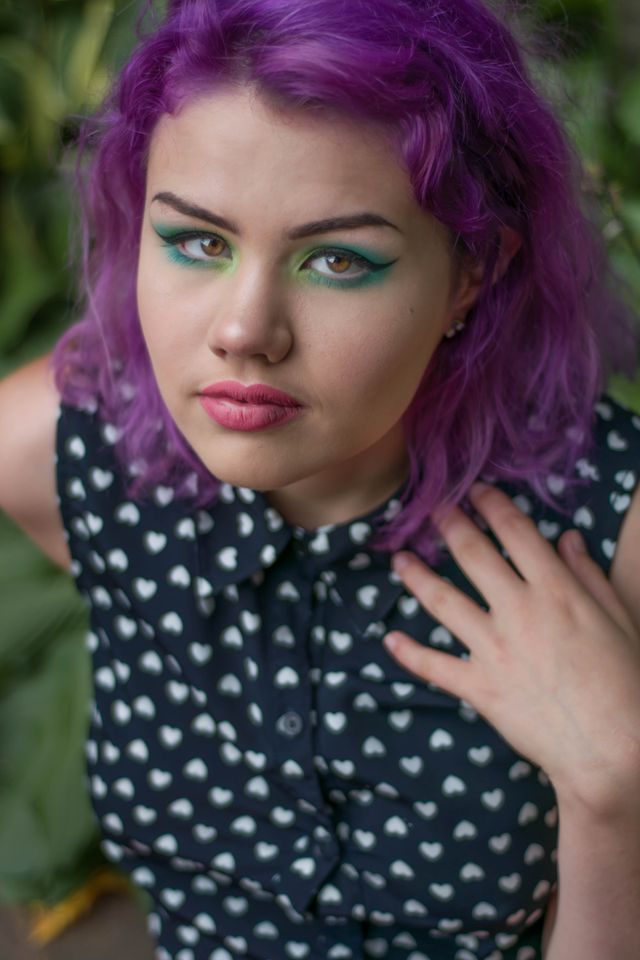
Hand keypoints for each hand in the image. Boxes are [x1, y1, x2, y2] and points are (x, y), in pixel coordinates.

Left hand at [383, 482, 639, 817]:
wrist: (613, 750)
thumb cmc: (626, 685)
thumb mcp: (620, 619)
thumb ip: (589, 575)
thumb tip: (567, 539)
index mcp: (557, 591)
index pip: (517, 533)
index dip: (493, 505)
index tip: (476, 491)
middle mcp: (519, 611)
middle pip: (473, 555)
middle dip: (450, 526)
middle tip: (434, 510)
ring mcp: (493, 649)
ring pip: (442, 601)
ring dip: (416, 576)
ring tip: (399, 559)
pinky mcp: (479, 687)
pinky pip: (434, 665)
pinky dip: (409, 653)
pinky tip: (389, 639)